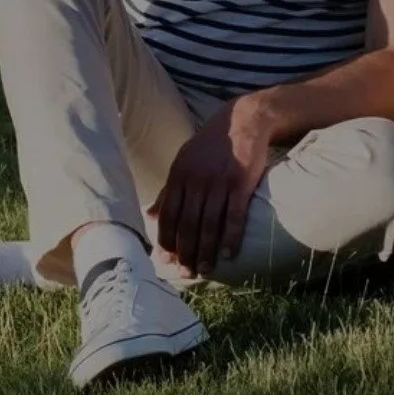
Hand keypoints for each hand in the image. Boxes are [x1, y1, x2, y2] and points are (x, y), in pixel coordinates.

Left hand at [148, 102, 271, 276]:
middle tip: (186, 273)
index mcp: (178, 175)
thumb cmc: (210, 147)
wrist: (243, 121)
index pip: (168, 215)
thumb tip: (150, 215)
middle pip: (187, 223)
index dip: (166, 240)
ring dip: (205, 250)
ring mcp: (218, 181)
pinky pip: (234, 215)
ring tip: (204, 270)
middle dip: (184, 251)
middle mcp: (195, 180)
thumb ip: (168, 191)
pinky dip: (230, 237)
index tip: (166, 262)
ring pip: (208, 223)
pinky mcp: (240, 182)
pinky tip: (228, 254)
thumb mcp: (184, 163)